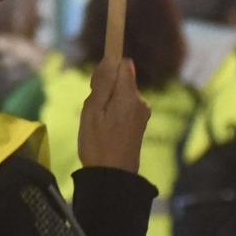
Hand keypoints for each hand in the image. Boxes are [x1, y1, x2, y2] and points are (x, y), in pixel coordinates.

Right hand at [78, 56, 149, 171]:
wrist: (112, 177)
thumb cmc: (98, 144)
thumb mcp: (92, 111)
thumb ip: (103, 84)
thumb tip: (111, 59)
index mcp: (128, 96)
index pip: (123, 64)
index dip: (108, 67)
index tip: (95, 82)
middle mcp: (140, 101)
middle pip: (122, 79)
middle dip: (106, 86)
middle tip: (93, 108)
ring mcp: (142, 113)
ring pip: (122, 93)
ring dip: (109, 100)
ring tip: (98, 123)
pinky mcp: (140, 123)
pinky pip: (125, 106)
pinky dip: (114, 111)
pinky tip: (106, 129)